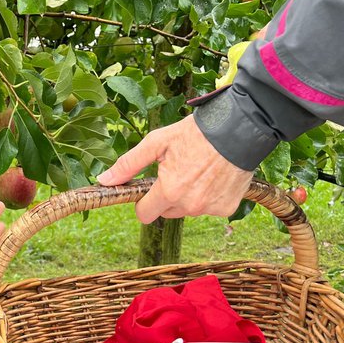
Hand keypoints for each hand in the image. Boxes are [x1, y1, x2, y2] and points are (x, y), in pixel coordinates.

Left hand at [96, 115, 253, 222]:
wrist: (239, 128)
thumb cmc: (195, 133)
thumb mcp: (157, 143)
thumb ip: (129, 164)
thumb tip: (104, 181)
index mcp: (168, 191)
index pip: (145, 214)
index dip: (144, 202)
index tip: (150, 189)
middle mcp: (189, 205)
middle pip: (167, 211)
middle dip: (168, 196)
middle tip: (179, 170)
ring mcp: (209, 208)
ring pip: (188, 209)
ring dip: (190, 195)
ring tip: (200, 169)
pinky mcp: (226, 208)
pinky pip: (210, 207)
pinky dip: (211, 195)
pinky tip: (216, 175)